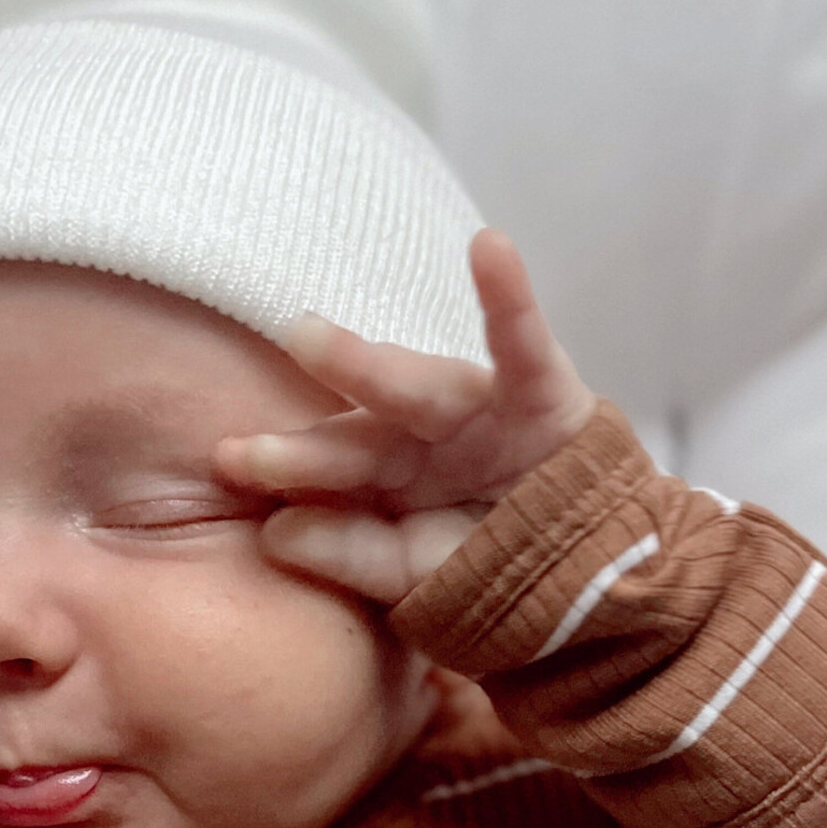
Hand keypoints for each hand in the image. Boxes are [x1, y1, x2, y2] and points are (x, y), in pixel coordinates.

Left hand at [214, 228, 597, 603]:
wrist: (598, 579)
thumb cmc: (493, 566)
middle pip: (358, 433)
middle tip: (244, 440)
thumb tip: (271, 533)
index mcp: (388, 475)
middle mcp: (423, 437)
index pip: (329, 469)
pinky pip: (525, 344)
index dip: (283, 465)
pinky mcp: (543, 397)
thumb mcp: (414, 572)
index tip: (229, 459)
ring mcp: (480, 412)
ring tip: (307, 337)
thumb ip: (349, 554)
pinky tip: (490, 248)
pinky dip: (511, 298)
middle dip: (308, 438)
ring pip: (418, 389)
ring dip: (365, 367)